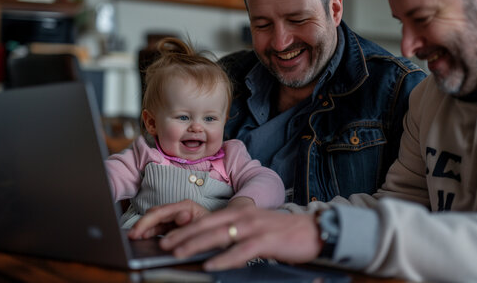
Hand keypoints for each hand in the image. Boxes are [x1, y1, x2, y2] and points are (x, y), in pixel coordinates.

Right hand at [128, 199, 210, 238]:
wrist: (227, 232)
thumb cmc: (216, 229)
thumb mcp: (204, 228)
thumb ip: (188, 227)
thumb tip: (174, 227)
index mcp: (186, 207)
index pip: (162, 212)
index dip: (148, 222)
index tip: (139, 232)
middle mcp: (179, 209)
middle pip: (155, 214)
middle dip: (142, 224)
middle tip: (131, 235)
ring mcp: (177, 217)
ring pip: (154, 219)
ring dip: (144, 227)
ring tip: (133, 237)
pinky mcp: (175, 226)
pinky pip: (158, 227)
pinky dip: (149, 231)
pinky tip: (143, 237)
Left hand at [159, 206, 322, 270]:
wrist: (312, 230)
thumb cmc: (282, 232)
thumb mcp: (255, 225)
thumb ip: (236, 229)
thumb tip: (215, 241)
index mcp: (240, 211)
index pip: (206, 219)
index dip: (186, 228)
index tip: (168, 236)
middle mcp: (244, 216)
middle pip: (207, 225)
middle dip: (183, 235)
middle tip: (164, 245)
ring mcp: (254, 227)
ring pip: (219, 235)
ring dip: (196, 245)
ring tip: (178, 253)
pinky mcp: (265, 240)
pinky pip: (240, 251)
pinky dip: (223, 258)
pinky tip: (210, 264)